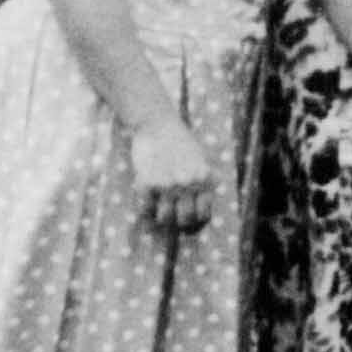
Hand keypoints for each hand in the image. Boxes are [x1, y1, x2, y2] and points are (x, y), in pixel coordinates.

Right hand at [126, 116, 216, 236]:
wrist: (159, 124)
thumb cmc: (180, 143)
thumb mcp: (200, 162)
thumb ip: (201, 184)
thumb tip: (197, 213)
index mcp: (206, 180)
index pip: (204, 215)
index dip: (195, 226)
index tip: (187, 227)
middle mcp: (190, 184)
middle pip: (185, 220)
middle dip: (177, 225)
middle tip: (170, 222)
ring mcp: (169, 184)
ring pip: (165, 218)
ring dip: (159, 219)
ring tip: (157, 211)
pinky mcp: (148, 182)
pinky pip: (146, 209)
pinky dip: (145, 210)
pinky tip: (146, 201)